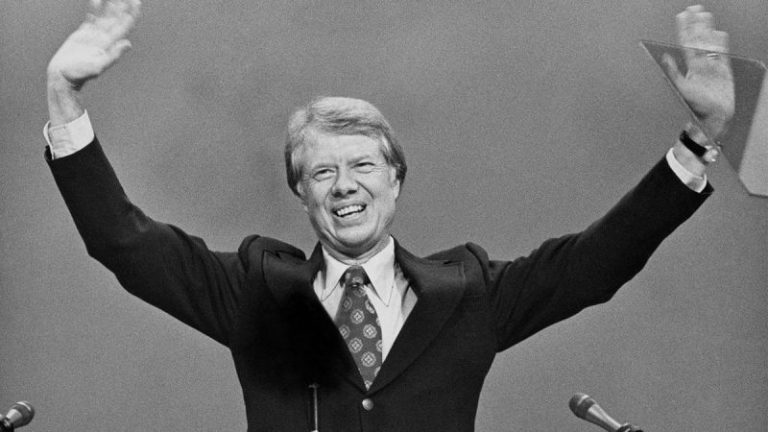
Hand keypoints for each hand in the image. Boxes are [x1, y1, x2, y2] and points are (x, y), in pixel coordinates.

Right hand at [47, 0, 140, 89]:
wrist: (63, 76)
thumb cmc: (79, 74)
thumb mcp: (98, 66)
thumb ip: (113, 55)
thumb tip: (128, 44)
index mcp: (110, 44)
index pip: (124, 25)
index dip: (131, 14)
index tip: (136, 2)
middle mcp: (104, 38)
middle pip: (117, 18)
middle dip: (123, 6)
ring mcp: (94, 35)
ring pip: (105, 16)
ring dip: (111, 6)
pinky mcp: (82, 35)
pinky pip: (91, 18)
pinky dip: (95, 9)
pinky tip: (97, 0)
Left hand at [662, 5, 733, 138]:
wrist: (714, 118)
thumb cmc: (696, 107)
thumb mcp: (682, 89)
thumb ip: (673, 72)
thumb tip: (664, 57)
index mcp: (690, 67)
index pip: (687, 43)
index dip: (685, 29)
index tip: (683, 16)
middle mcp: (700, 65)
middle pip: (699, 39)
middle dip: (696, 24)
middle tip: (694, 8)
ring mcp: (713, 66)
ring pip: (710, 43)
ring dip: (707, 29)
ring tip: (705, 15)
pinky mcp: (724, 71)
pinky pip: (722, 54)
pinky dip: (720, 43)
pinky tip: (718, 33)